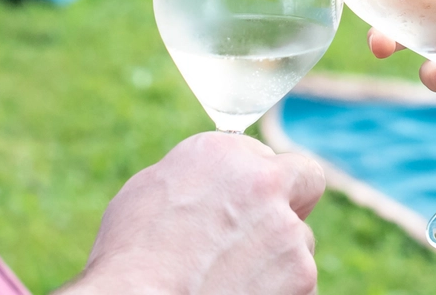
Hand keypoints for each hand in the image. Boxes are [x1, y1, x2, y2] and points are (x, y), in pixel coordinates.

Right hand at [67, 131, 323, 294]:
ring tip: (229, 277)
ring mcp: (290, 233)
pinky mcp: (303, 278)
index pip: (266, 154)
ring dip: (276, 256)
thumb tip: (214, 184)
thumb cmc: (132, 257)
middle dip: (291, 201)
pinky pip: (298, 282)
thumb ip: (202, 178)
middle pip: (302, 185)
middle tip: (267, 229)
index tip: (248, 200)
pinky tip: (237, 293)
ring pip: (298, 241)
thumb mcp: (153, 191)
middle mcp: (265, 184)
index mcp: (225, 154)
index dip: (258, 179)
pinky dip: (277, 289)